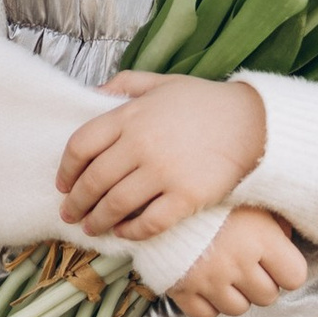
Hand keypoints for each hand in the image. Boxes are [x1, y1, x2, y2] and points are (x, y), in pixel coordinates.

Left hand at [59, 71, 268, 237]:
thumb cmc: (205, 103)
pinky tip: (124, 233)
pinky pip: (148, 222)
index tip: (63, 184)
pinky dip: (130, 232)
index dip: (66, 170)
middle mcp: (140, 144)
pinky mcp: (186, 197)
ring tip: (92, 228)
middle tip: (70, 214)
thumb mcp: (162, 83)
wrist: (254, 124)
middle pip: (93, 181)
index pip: (80, 146)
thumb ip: (126, 85)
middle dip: (76, 203)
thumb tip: (94, 93)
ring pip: (115, 205)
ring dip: (97, 221)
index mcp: (129, 116)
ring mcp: (163, 172)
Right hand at [167, 209, 307, 316]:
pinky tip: (205, 283)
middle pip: (267, 296)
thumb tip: (286, 239)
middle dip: (260, 283)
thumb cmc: (210, 196)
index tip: (275, 262)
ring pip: (238, 309)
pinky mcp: (182, 290)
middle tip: (247, 266)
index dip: (286, 270)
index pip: (294, 277)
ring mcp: (209, 280)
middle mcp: (237, 263)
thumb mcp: (248, 198)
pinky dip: (208, 304)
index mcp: (260, 238)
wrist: (156, 196)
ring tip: (225, 273)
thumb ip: (274, 220)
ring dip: (235, 295)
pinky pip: (205, 315)